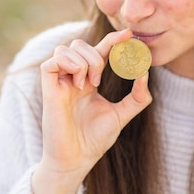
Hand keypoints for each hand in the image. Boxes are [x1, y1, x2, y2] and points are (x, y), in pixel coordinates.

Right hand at [32, 29, 151, 193]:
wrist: (77, 159)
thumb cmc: (95, 140)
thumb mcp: (122, 115)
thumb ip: (138, 97)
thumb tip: (145, 73)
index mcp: (88, 80)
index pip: (99, 51)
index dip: (112, 39)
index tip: (129, 33)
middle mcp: (72, 78)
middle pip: (79, 45)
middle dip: (95, 55)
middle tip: (100, 80)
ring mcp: (58, 83)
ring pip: (64, 49)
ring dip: (82, 61)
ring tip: (88, 84)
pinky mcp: (48, 90)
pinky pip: (50, 63)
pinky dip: (68, 66)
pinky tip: (78, 84)